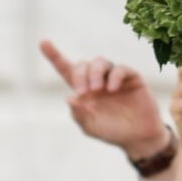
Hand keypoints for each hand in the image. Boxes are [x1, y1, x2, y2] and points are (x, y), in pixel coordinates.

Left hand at [39, 40, 169, 164]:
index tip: (43, 43)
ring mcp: (114, 78)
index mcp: (83, 91)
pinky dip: (114, 76)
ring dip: (94, 73)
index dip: (54, 56)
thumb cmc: (112, 132)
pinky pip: (120, 69)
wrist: (138, 138)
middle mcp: (97, 80)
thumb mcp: (91, 127)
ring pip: (100, 62)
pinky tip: (111, 89)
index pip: (66, 70)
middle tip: (83, 92)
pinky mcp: (131, 78)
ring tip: (96, 89)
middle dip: (79, 75)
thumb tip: (69, 98)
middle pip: (82, 64)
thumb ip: (79, 115)